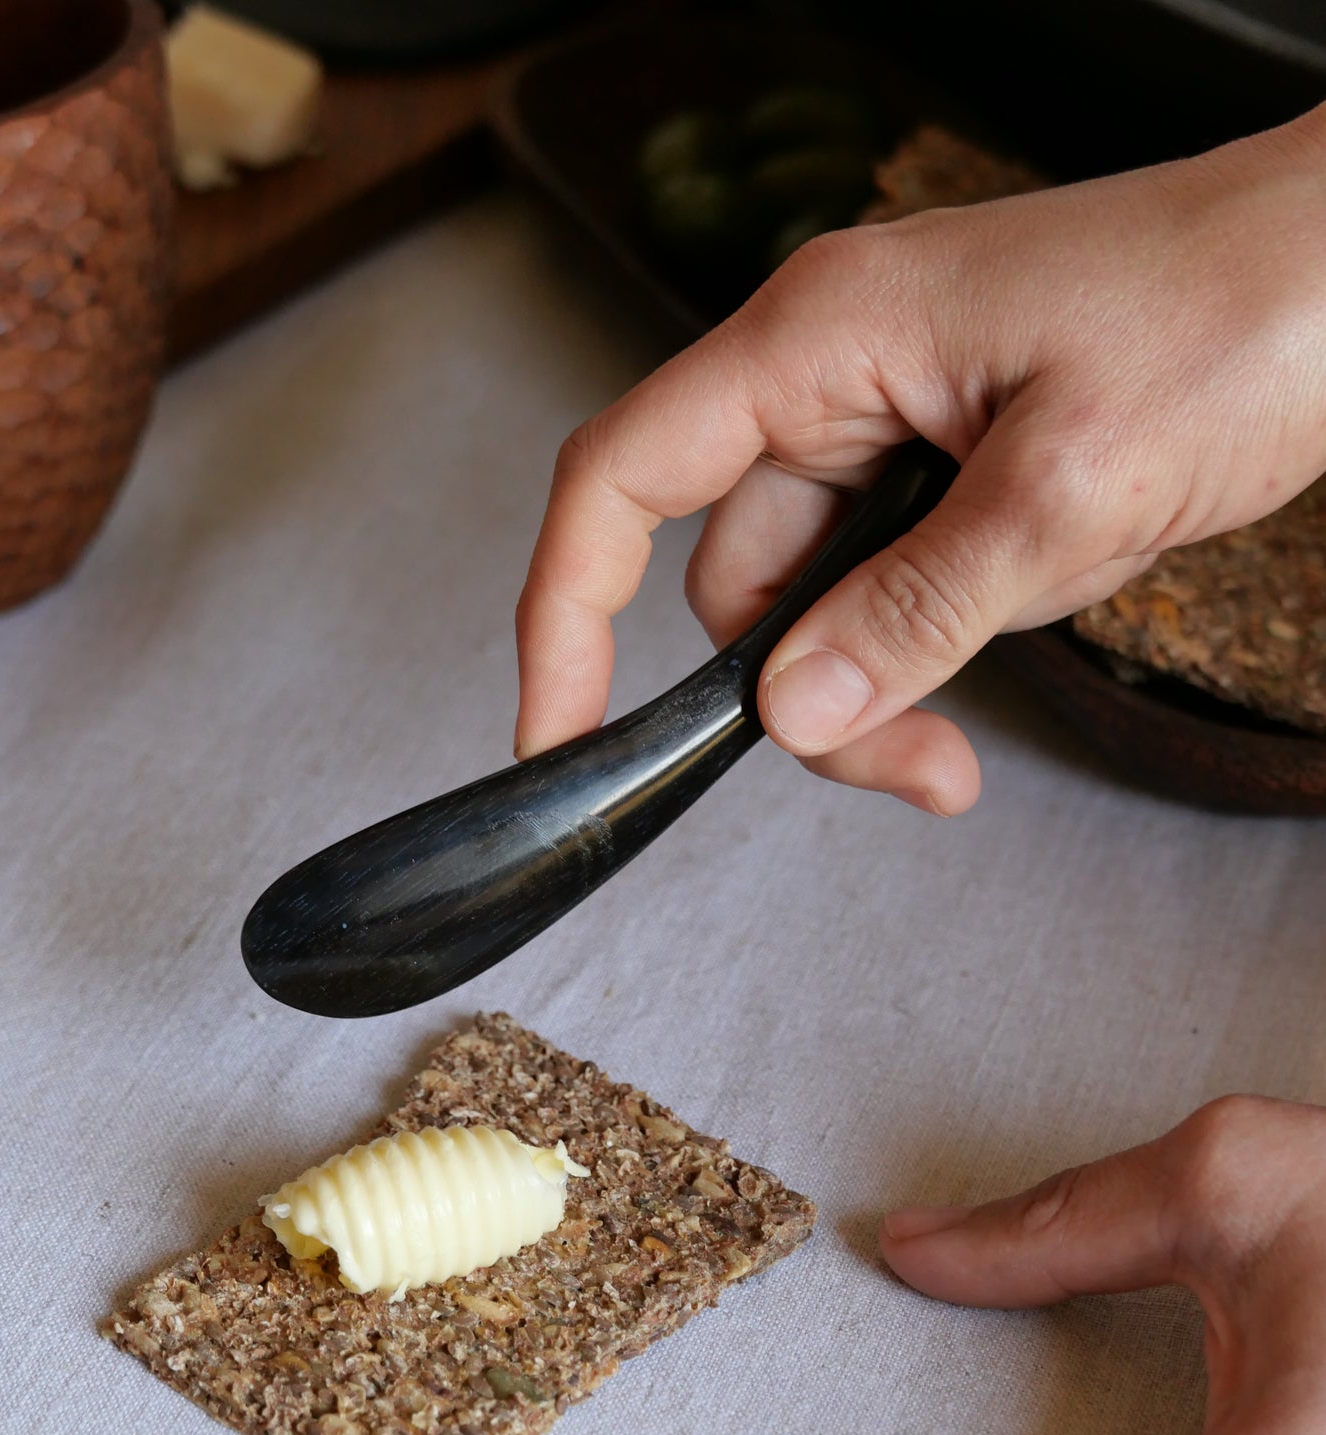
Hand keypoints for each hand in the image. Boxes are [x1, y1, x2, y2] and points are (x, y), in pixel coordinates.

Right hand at [516, 107, 1325, 814]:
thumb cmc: (1240, 307)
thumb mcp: (1070, 487)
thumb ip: (917, 611)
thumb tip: (792, 710)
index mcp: (820, 340)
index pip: (621, 480)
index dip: (563, 611)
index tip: (556, 734)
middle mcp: (835, 374)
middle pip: (734, 577)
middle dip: (802, 692)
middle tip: (916, 765)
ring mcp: (896, 416)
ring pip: (820, 597)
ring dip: (890, 673)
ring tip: (1008, 681)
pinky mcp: (952, 456)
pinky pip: (899, 577)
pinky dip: (943, 631)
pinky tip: (1045, 594)